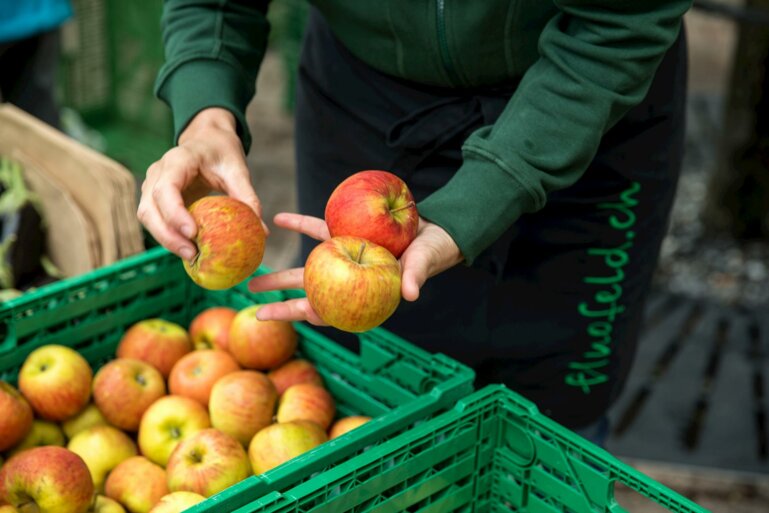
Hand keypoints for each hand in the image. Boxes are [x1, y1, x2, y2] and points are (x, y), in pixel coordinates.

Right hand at [137, 108, 266, 261]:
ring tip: (192, 256)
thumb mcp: (238, 169)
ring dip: (166, 240)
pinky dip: (168, 237)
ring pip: (147, 217)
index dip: (175, 213)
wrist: (206, 139)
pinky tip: (189, 249)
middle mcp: (157, 172)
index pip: (166, 188)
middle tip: (192, 254)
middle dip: (168, 235)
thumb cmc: (221, 152)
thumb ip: (248, 197)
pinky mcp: (154, 199)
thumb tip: (262, 232)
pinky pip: (155, 221)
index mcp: (178, 160)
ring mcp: (151, 186)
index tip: (193, 233)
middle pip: (149, 209)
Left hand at [248, 213, 463, 324]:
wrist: (435, 229)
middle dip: (281, 299)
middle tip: (252, 301)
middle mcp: (350, 280)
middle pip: (310, 292)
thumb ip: (415, 278)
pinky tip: (279, 218)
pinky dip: (299, 225)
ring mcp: (345, 258)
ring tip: (255, 275)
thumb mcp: (424, 264)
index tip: (279, 315)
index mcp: (364, 294)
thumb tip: (411, 295)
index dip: (305, 314)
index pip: (329, 309)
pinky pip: (318, 231)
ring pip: (308, 267)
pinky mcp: (347, 234)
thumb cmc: (432, 253)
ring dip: (282, 271)